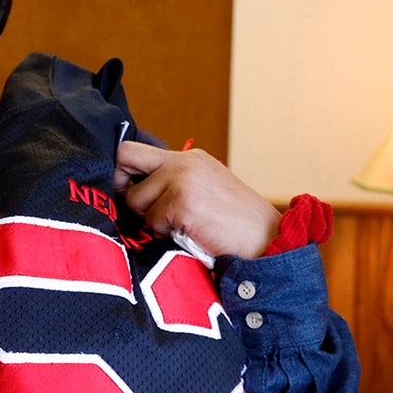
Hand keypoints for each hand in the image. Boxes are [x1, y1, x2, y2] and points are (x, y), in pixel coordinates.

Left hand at [114, 141, 280, 258]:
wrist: (270, 242)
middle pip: (125, 156)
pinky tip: (190, 233)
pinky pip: (151, 220)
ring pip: (135, 198)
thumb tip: (134, 192)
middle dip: (122, 185)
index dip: (124, 172)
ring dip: (151, 218)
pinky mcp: (183, 202)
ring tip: (180, 226)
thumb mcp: (206, 192)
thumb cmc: (237, 226)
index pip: (136, 150)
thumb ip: (175, 185)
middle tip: (140, 209)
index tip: (130, 193)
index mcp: (190, 158)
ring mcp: (183, 179)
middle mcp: (184, 162)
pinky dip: (165, 232)